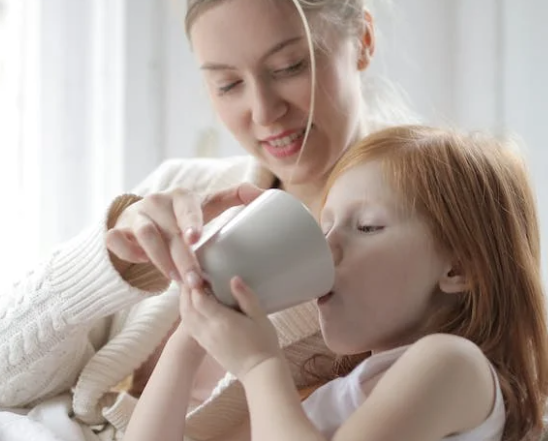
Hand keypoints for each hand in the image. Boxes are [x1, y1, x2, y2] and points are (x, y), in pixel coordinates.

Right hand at [105, 184, 262, 283]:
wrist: (142, 217)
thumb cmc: (183, 213)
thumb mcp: (207, 204)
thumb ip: (234, 197)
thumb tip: (264, 193)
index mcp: (182, 196)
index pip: (187, 206)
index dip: (191, 221)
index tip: (196, 238)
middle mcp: (157, 202)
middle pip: (169, 231)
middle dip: (182, 258)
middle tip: (194, 281)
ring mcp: (136, 215)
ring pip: (146, 237)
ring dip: (160, 261)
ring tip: (175, 280)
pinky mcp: (118, 230)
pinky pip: (118, 241)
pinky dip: (129, 254)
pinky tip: (143, 264)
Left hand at [180, 276, 281, 380]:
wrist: (259, 371)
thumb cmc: (264, 342)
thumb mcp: (260, 316)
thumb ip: (246, 297)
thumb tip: (233, 278)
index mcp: (221, 321)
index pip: (198, 299)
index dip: (196, 283)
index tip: (201, 272)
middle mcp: (208, 330)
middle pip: (187, 307)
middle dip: (187, 290)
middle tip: (193, 276)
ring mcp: (205, 339)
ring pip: (185, 317)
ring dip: (185, 301)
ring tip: (192, 288)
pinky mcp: (206, 345)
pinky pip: (190, 326)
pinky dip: (188, 312)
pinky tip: (195, 306)